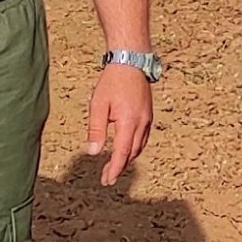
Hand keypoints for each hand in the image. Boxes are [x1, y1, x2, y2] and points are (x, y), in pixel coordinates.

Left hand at [84, 62, 153, 185]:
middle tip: (107, 177)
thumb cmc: (113, 81)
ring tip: (115, 166)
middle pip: (132, 153)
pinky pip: (142, 137)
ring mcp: (147, 119)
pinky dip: (134, 147)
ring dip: (127, 158)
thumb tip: (93, 152)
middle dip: (120, 167)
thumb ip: (96, 129)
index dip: (114, 169)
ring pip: (139, 147)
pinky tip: (126, 147)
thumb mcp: (98, 105)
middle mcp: (141, 123)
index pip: (122, 153)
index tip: (107, 180)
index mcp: (128, 122)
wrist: (131, 61)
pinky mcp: (148, 114)